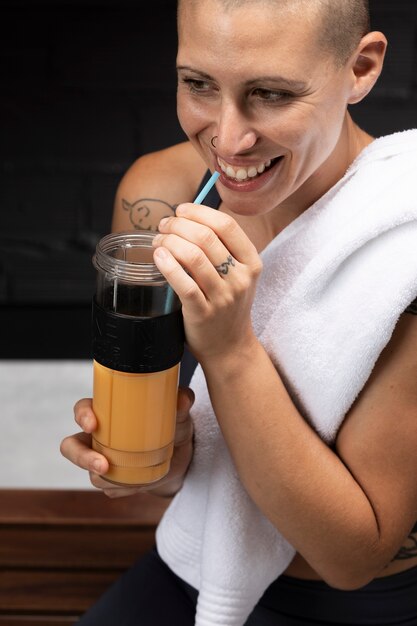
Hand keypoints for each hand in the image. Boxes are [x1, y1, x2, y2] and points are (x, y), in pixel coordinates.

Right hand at [60, 387, 194, 498]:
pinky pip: (109, 489)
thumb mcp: (178, 415)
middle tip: (103, 465)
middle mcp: (99, 437)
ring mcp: (102, 460)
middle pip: (71, 446)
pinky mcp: (112, 481)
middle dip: (81, 457)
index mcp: (108, 413)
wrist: (181, 458)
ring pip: (90, 473)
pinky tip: (138, 485)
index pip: (83, 409)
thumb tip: (183, 398)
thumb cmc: (173, 427)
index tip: (93, 424)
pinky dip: (123, 489)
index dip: (82, 415)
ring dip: (107, 479)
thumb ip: (181, 403)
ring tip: (131, 481)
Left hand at [153, 203, 262, 363]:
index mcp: (251, 263)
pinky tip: (158, 257)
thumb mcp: (237, 276)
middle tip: (163, 226)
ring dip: (169, 242)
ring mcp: (223, 297)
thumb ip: (221, 250)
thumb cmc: (227, 307)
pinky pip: (183, 283)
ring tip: (158, 242)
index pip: (226, 225)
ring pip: (193, 256)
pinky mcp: (203, 313)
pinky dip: (167, 265)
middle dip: (178, 225)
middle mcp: (240, 278)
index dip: (199, 212)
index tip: (181, 210)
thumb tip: (188, 218)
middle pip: (206, 236)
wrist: (230, 348)